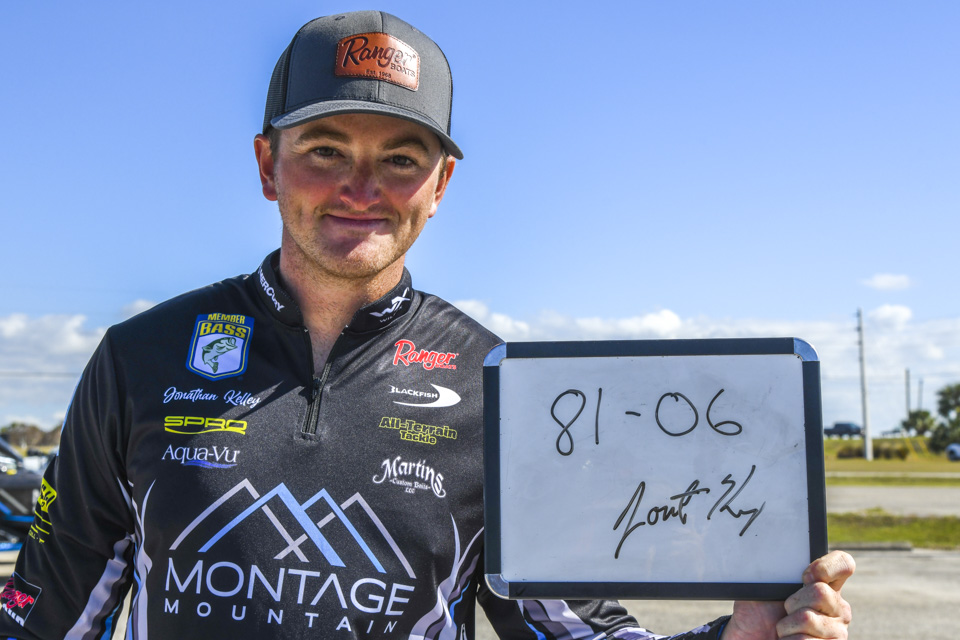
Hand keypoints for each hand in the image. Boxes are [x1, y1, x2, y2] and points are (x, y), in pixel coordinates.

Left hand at [721, 550, 854, 639]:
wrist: (753, 639)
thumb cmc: (759, 613)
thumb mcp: (763, 587)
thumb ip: (774, 571)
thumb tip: (764, 550)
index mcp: (826, 586)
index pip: (843, 564)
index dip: (825, 566)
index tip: (804, 576)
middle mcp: (837, 608)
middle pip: (820, 591)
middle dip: (791, 602)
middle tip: (785, 612)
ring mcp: (837, 631)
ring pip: (808, 619)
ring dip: (786, 626)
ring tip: (785, 631)